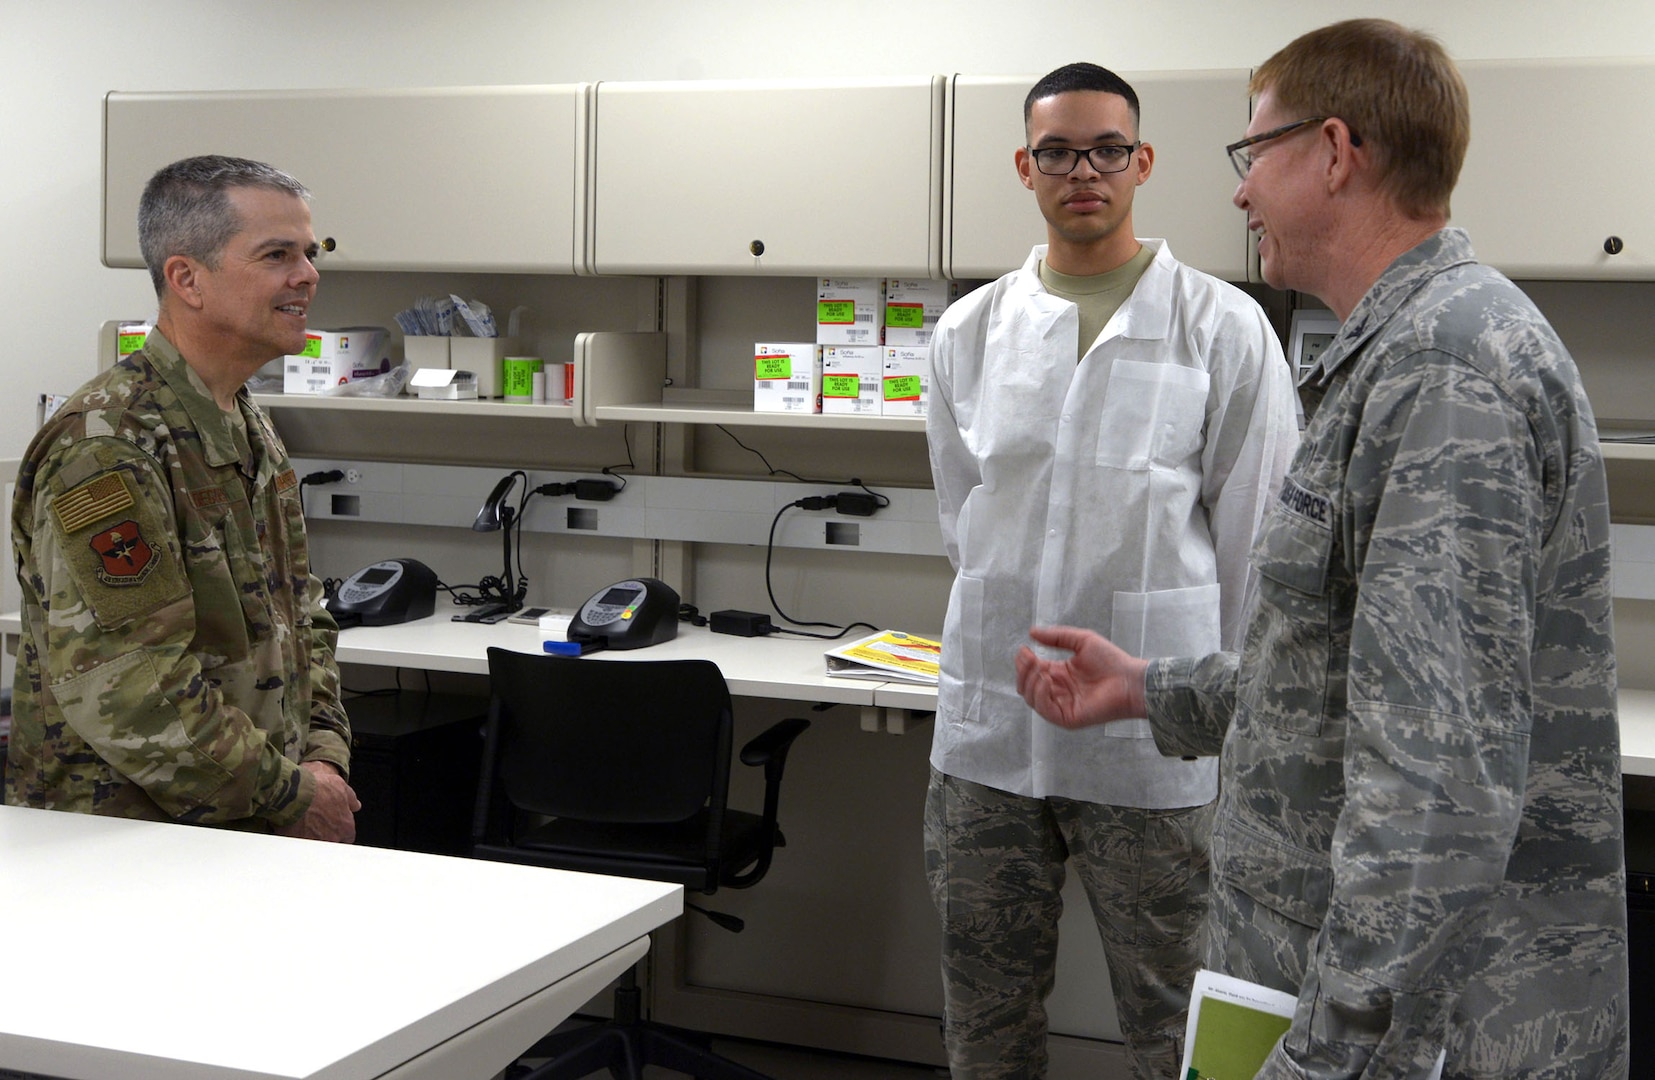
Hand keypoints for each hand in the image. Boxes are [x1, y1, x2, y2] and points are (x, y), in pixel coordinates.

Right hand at [277, 761, 361, 842]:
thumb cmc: (318, 789)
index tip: (335, 823)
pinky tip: (294, 826)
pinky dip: (298, 836)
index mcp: (345, 825)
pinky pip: (300, 843)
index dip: (341, 830)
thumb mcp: (340, 786)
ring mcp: (316, 841)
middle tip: (318, 821)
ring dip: (313, 835)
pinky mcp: (299, 843)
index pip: (348, 836)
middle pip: (332, 841)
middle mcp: (333, 837)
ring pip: (317, 843)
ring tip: (305, 822)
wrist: (296, 794)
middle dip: (327, 833)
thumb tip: (355, 805)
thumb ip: (351, 798)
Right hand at [1015, 625, 1148, 729]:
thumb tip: (1031, 632)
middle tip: (1028, 658)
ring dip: (1029, 682)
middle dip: (1024, 672)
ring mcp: (1062, 706)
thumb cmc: (1112, 661)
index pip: (1033, 671)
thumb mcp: (1082, 641)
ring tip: (1038, 668)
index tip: (1024, 650)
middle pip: (1027, 686)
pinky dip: (1040, 695)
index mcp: (1059, 674)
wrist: (1130, 680)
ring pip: (1032, 698)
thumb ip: (1056, 637)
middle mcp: (1058, 691)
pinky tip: (1045, 680)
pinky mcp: (1067, 718)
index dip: (1025, 662)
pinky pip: (1045, 709)